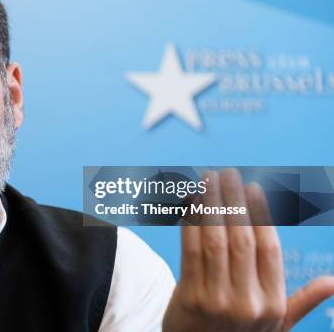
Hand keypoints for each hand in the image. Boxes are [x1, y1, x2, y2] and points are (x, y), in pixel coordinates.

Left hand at [163, 168, 333, 330]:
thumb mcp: (277, 324)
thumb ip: (302, 301)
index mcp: (272, 304)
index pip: (269, 249)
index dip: (261, 215)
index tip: (253, 188)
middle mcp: (247, 303)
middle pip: (242, 240)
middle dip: (234, 202)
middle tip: (229, 173)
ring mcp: (216, 301)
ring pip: (215, 242)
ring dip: (210, 205)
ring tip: (208, 179)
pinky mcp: (189, 298)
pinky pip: (191, 252)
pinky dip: (190, 223)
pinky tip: (190, 202)